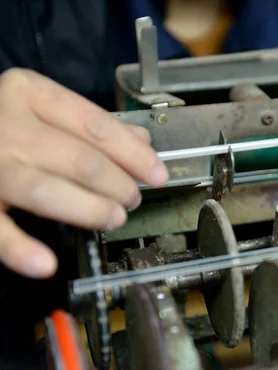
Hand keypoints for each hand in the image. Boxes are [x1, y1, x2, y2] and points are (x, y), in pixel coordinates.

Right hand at [0, 68, 168, 277]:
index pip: (97, 125)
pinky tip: (46, 263)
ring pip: (49, 191)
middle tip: (133, 200)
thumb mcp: (38, 106)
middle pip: (81, 160)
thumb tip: (140, 142)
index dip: (135, 155)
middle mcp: (6, 123)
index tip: (158, 174)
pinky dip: (21, 249)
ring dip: (90, 210)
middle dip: (119, 185)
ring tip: (114, 218)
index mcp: (28, 93)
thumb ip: (87, 123)